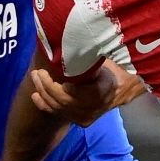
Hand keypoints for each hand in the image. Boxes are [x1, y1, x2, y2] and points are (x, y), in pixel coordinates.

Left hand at [29, 61, 144, 126]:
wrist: (123, 87)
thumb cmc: (112, 66)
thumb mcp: (104, 56)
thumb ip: (87, 53)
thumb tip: (71, 40)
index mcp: (102, 91)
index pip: (78, 94)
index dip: (63, 88)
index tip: (52, 74)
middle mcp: (94, 108)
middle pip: (65, 101)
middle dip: (47, 86)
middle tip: (38, 72)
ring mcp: (87, 117)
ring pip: (60, 108)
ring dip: (44, 93)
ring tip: (36, 77)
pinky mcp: (81, 120)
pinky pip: (59, 114)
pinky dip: (45, 105)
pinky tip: (36, 95)